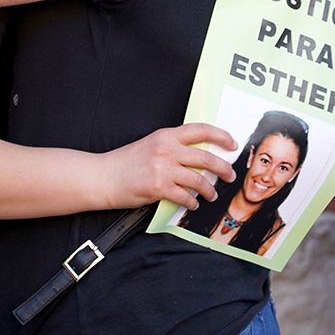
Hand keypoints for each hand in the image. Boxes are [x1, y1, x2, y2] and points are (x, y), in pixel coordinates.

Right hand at [100, 123, 237, 209]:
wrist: (103, 176)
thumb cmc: (124, 162)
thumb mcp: (150, 145)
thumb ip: (172, 147)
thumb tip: (197, 156)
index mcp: (165, 135)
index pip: (201, 130)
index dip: (221, 135)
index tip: (232, 143)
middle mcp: (166, 149)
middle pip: (206, 157)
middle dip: (223, 168)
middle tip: (229, 175)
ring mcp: (163, 168)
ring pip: (199, 180)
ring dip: (209, 190)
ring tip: (211, 194)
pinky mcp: (159, 187)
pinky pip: (185, 197)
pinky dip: (192, 202)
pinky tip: (192, 204)